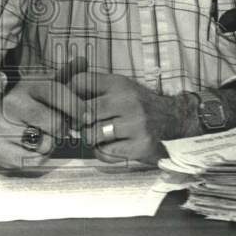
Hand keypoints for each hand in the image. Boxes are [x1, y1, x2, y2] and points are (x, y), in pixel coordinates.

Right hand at [0, 58, 86, 169]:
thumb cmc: (31, 104)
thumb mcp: (46, 87)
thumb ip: (67, 76)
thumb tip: (82, 60)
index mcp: (28, 87)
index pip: (58, 95)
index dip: (77, 107)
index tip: (87, 117)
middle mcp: (13, 105)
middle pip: (56, 123)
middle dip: (65, 128)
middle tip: (63, 128)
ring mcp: (4, 128)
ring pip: (46, 143)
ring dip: (52, 143)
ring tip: (43, 135)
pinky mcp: (1, 151)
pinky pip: (35, 159)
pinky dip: (40, 156)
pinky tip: (33, 146)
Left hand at [71, 72, 188, 164]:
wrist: (174, 119)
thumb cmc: (138, 105)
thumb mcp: (120, 88)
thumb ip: (93, 86)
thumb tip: (61, 85)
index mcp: (120, 84)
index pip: (79, 82)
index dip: (69, 96)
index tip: (74, 105)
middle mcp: (128, 100)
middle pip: (82, 113)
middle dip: (80, 122)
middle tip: (88, 125)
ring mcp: (136, 123)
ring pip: (91, 134)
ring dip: (93, 138)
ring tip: (104, 135)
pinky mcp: (140, 144)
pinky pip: (105, 152)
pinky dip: (105, 153)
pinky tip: (115, 146)